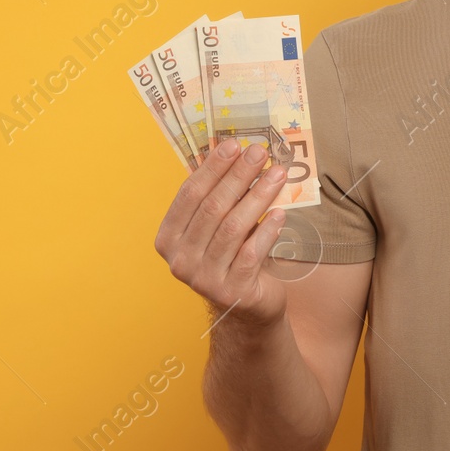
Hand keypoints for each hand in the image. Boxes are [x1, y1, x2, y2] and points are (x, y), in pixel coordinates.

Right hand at [153, 138, 290, 329]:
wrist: (246, 305)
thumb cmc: (232, 255)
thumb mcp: (218, 226)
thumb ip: (218, 196)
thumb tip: (235, 150)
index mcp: (168, 238)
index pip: (189, 194)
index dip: (212, 167)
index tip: (234, 144)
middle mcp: (180, 260)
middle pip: (212, 208)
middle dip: (238, 176)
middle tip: (260, 153)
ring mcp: (204, 279)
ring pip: (232, 228)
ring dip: (258, 196)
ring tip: (277, 175)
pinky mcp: (231, 292)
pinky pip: (251, 253)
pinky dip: (267, 231)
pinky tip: (280, 214)